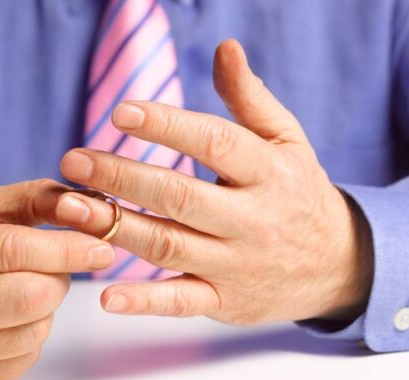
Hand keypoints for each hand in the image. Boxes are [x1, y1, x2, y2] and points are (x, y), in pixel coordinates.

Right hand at [0, 179, 114, 379]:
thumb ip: (32, 198)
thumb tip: (87, 207)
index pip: (11, 251)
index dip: (66, 249)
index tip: (101, 248)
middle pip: (28, 297)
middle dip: (59, 278)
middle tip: (54, 266)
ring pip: (31, 332)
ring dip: (46, 308)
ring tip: (25, 288)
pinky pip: (20, 361)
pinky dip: (30, 335)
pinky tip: (9, 317)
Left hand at [56, 39, 372, 324]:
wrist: (337, 264)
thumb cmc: (298, 191)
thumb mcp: (287, 141)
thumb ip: (251, 98)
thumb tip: (225, 47)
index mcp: (269, 172)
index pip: (215, 144)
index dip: (168, 126)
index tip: (122, 112)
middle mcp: (254, 221)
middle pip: (181, 197)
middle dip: (123, 177)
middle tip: (75, 158)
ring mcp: (238, 265)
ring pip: (170, 246)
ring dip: (117, 228)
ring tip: (70, 206)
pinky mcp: (225, 302)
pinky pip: (181, 303)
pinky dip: (143, 302)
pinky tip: (105, 295)